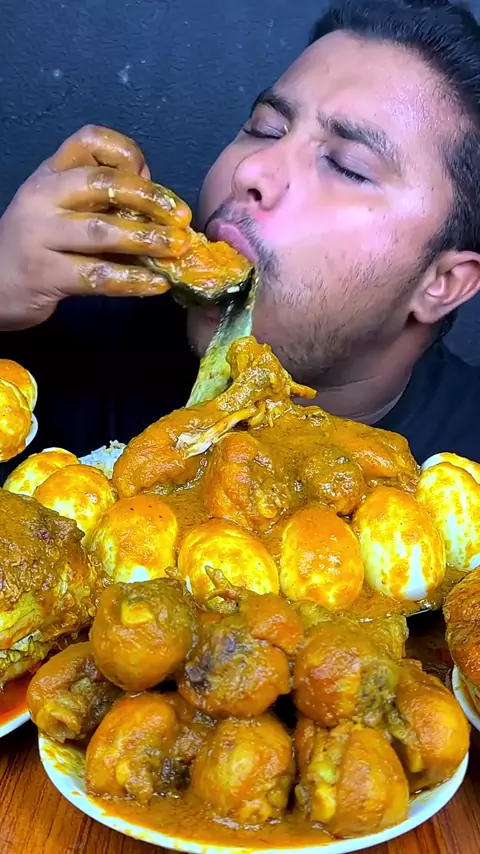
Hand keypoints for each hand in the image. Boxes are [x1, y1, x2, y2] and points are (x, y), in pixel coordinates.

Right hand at [0, 125, 191, 329]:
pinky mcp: (44, 273)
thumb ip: (104, 201)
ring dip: (146, 240)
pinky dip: (132, 280)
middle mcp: (42, 196)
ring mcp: (40, 235)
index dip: (127, 154)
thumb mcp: (64, 210)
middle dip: (149, 199)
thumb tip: (160, 207)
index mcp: (51, 173)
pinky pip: (97, 276)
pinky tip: (157, 284)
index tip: (151, 178)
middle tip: (181, 219)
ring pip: (101, 231)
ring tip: (177, 250)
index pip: (90, 141)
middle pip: (101, 182)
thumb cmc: (40, 246)